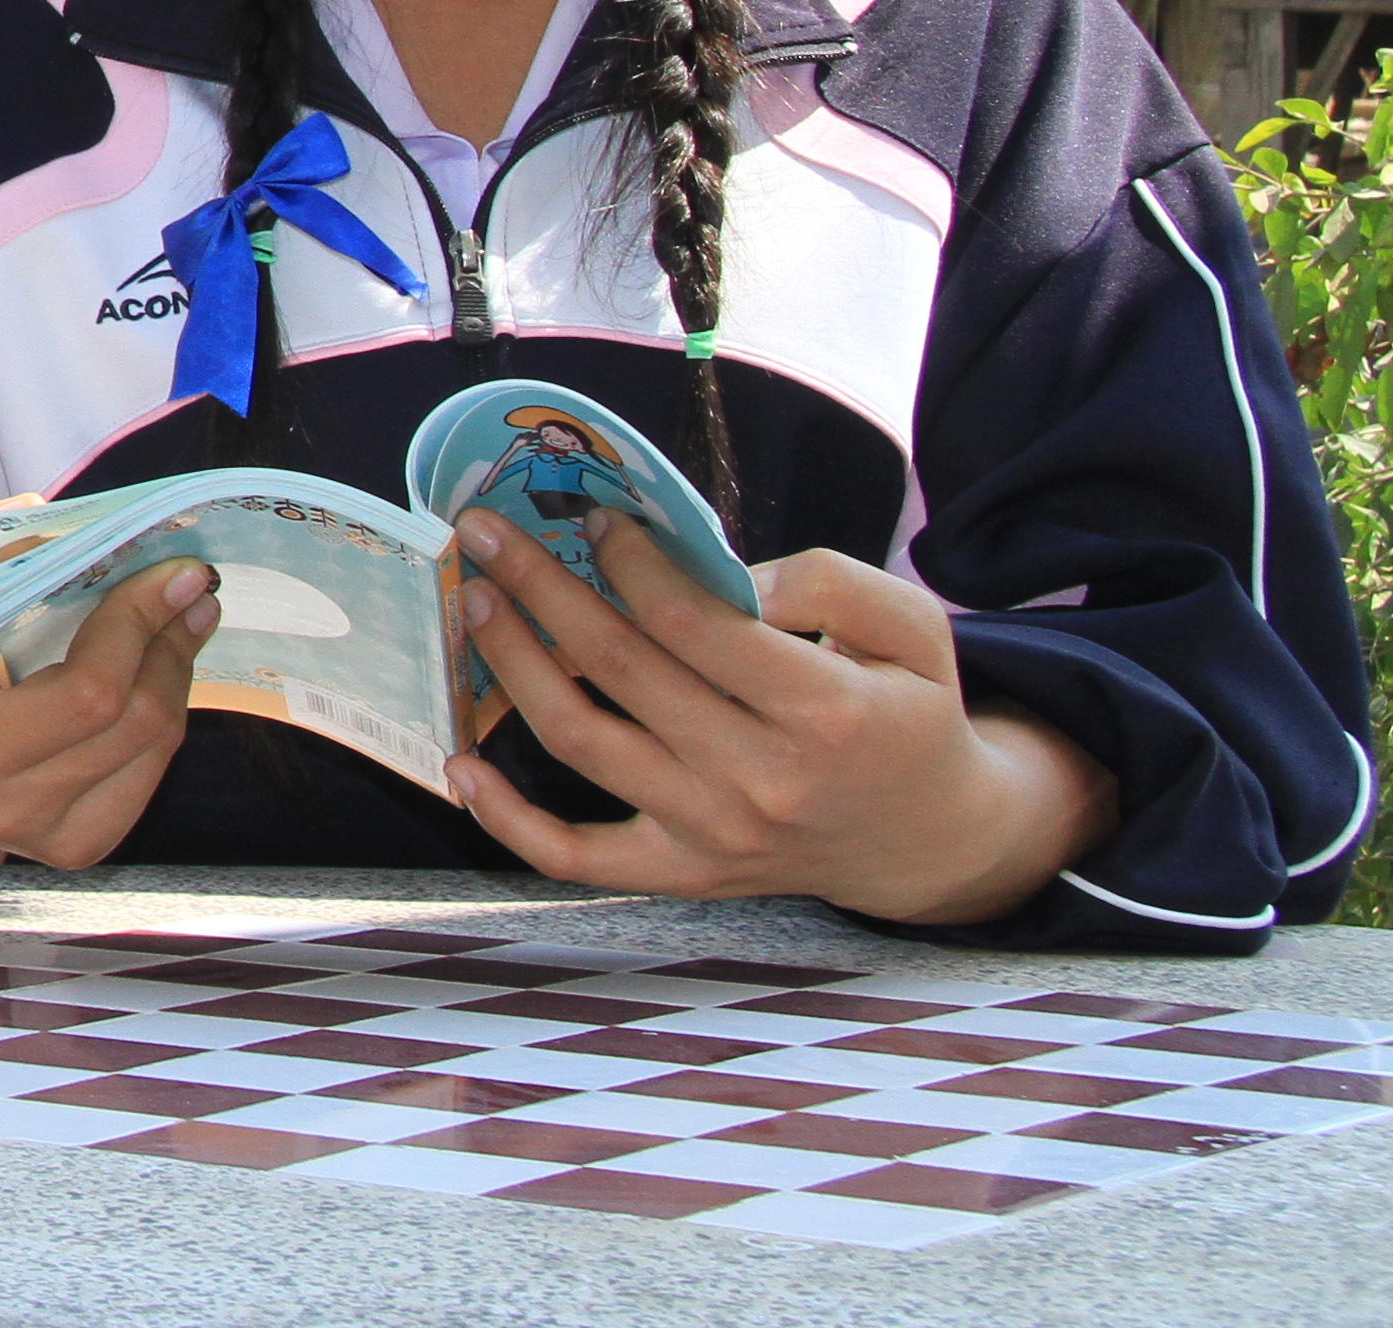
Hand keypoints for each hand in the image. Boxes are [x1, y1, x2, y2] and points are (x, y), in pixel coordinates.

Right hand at [0, 505, 213, 877]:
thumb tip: (44, 518)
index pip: (2, 600)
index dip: (64, 554)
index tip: (114, 531)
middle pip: (95, 691)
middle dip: (150, 617)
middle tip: (187, 570)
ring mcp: (21, 816)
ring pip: (139, 728)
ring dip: (175, 656)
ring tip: (188, 608)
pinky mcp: (73, 844)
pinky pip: (150, 767)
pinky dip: (168, 707)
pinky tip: (165, 668)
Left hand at [441, 512, 1116, 925]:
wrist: (932, 838)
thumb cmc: (911, 711)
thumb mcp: (912, 625)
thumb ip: (829, 581)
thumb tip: (730, 574)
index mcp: (824, 710)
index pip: (693, 625)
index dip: (630, 562)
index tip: (594, 519)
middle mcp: (761, 780)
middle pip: (622, 671)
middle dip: (542, 588)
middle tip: (487, 532)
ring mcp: (714, 835)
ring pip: (583, 745)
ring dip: (513, 667)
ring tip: (475, 601)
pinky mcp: (683, 873)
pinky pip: (575, 859)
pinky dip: (507, 820)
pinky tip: (460, 765)